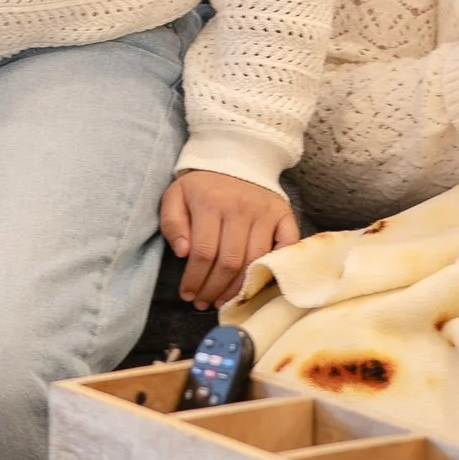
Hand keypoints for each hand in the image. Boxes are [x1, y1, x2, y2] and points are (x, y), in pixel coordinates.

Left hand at [160, 170, 297, 310]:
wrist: (234, 156)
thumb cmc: (201, 186)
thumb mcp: (175, 196)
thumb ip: (172, 224)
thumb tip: (182, 253)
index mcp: (210, 202)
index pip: (203, 252)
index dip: (195, 280)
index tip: (188, 295)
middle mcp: (240, 207)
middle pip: (230, 262)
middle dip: (214, 289)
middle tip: (204, 303)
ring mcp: (265, 211)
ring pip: (255, 261)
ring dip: (238, 288)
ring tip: (223, 300)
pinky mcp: (284, 214)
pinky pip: (286, 247)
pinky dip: (275, 268)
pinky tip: (257, 283)